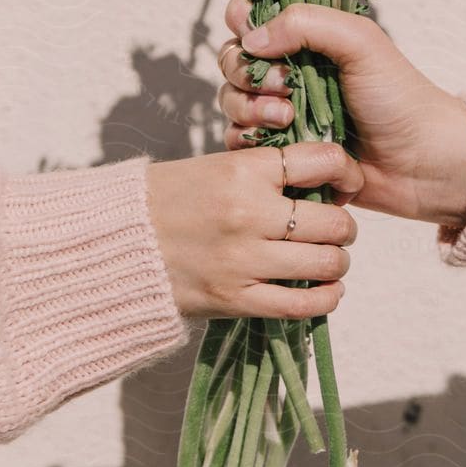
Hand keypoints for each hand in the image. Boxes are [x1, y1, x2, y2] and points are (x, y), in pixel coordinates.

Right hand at [146, 140, 361, 318]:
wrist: (118, 242)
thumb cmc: (171, 198)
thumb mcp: (216, 166)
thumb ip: (268, 172)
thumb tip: (326, 181)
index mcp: (243, 169)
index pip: (322, 161)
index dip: (346, 171)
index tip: (347, 181)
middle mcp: (248, 213)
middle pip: (334, 221)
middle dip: (345, 226)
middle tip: (337, 227)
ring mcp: (243, 260)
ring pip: (326, 263)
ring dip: (337, 261)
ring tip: (329, 258)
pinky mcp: (236, 298)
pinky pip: (302, 304)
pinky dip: (326, 297)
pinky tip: (328, 289)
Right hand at [216, 0, 465, 227]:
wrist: (423, 164)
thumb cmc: (400, 97)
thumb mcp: (361, 43)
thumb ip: (306, 24)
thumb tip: (251, 38)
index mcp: (309, 36)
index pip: (252, 11)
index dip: (242, 18)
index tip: (249, 31)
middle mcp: (290, 69)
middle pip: (234, 58)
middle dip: (246, 72)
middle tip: (285, 87)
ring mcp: (284, 110)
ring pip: (232, 100)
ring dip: (250, 108)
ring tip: (288, 120)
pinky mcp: (282, 151)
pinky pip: (241, 142)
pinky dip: (250, 141)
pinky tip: (281, 144)